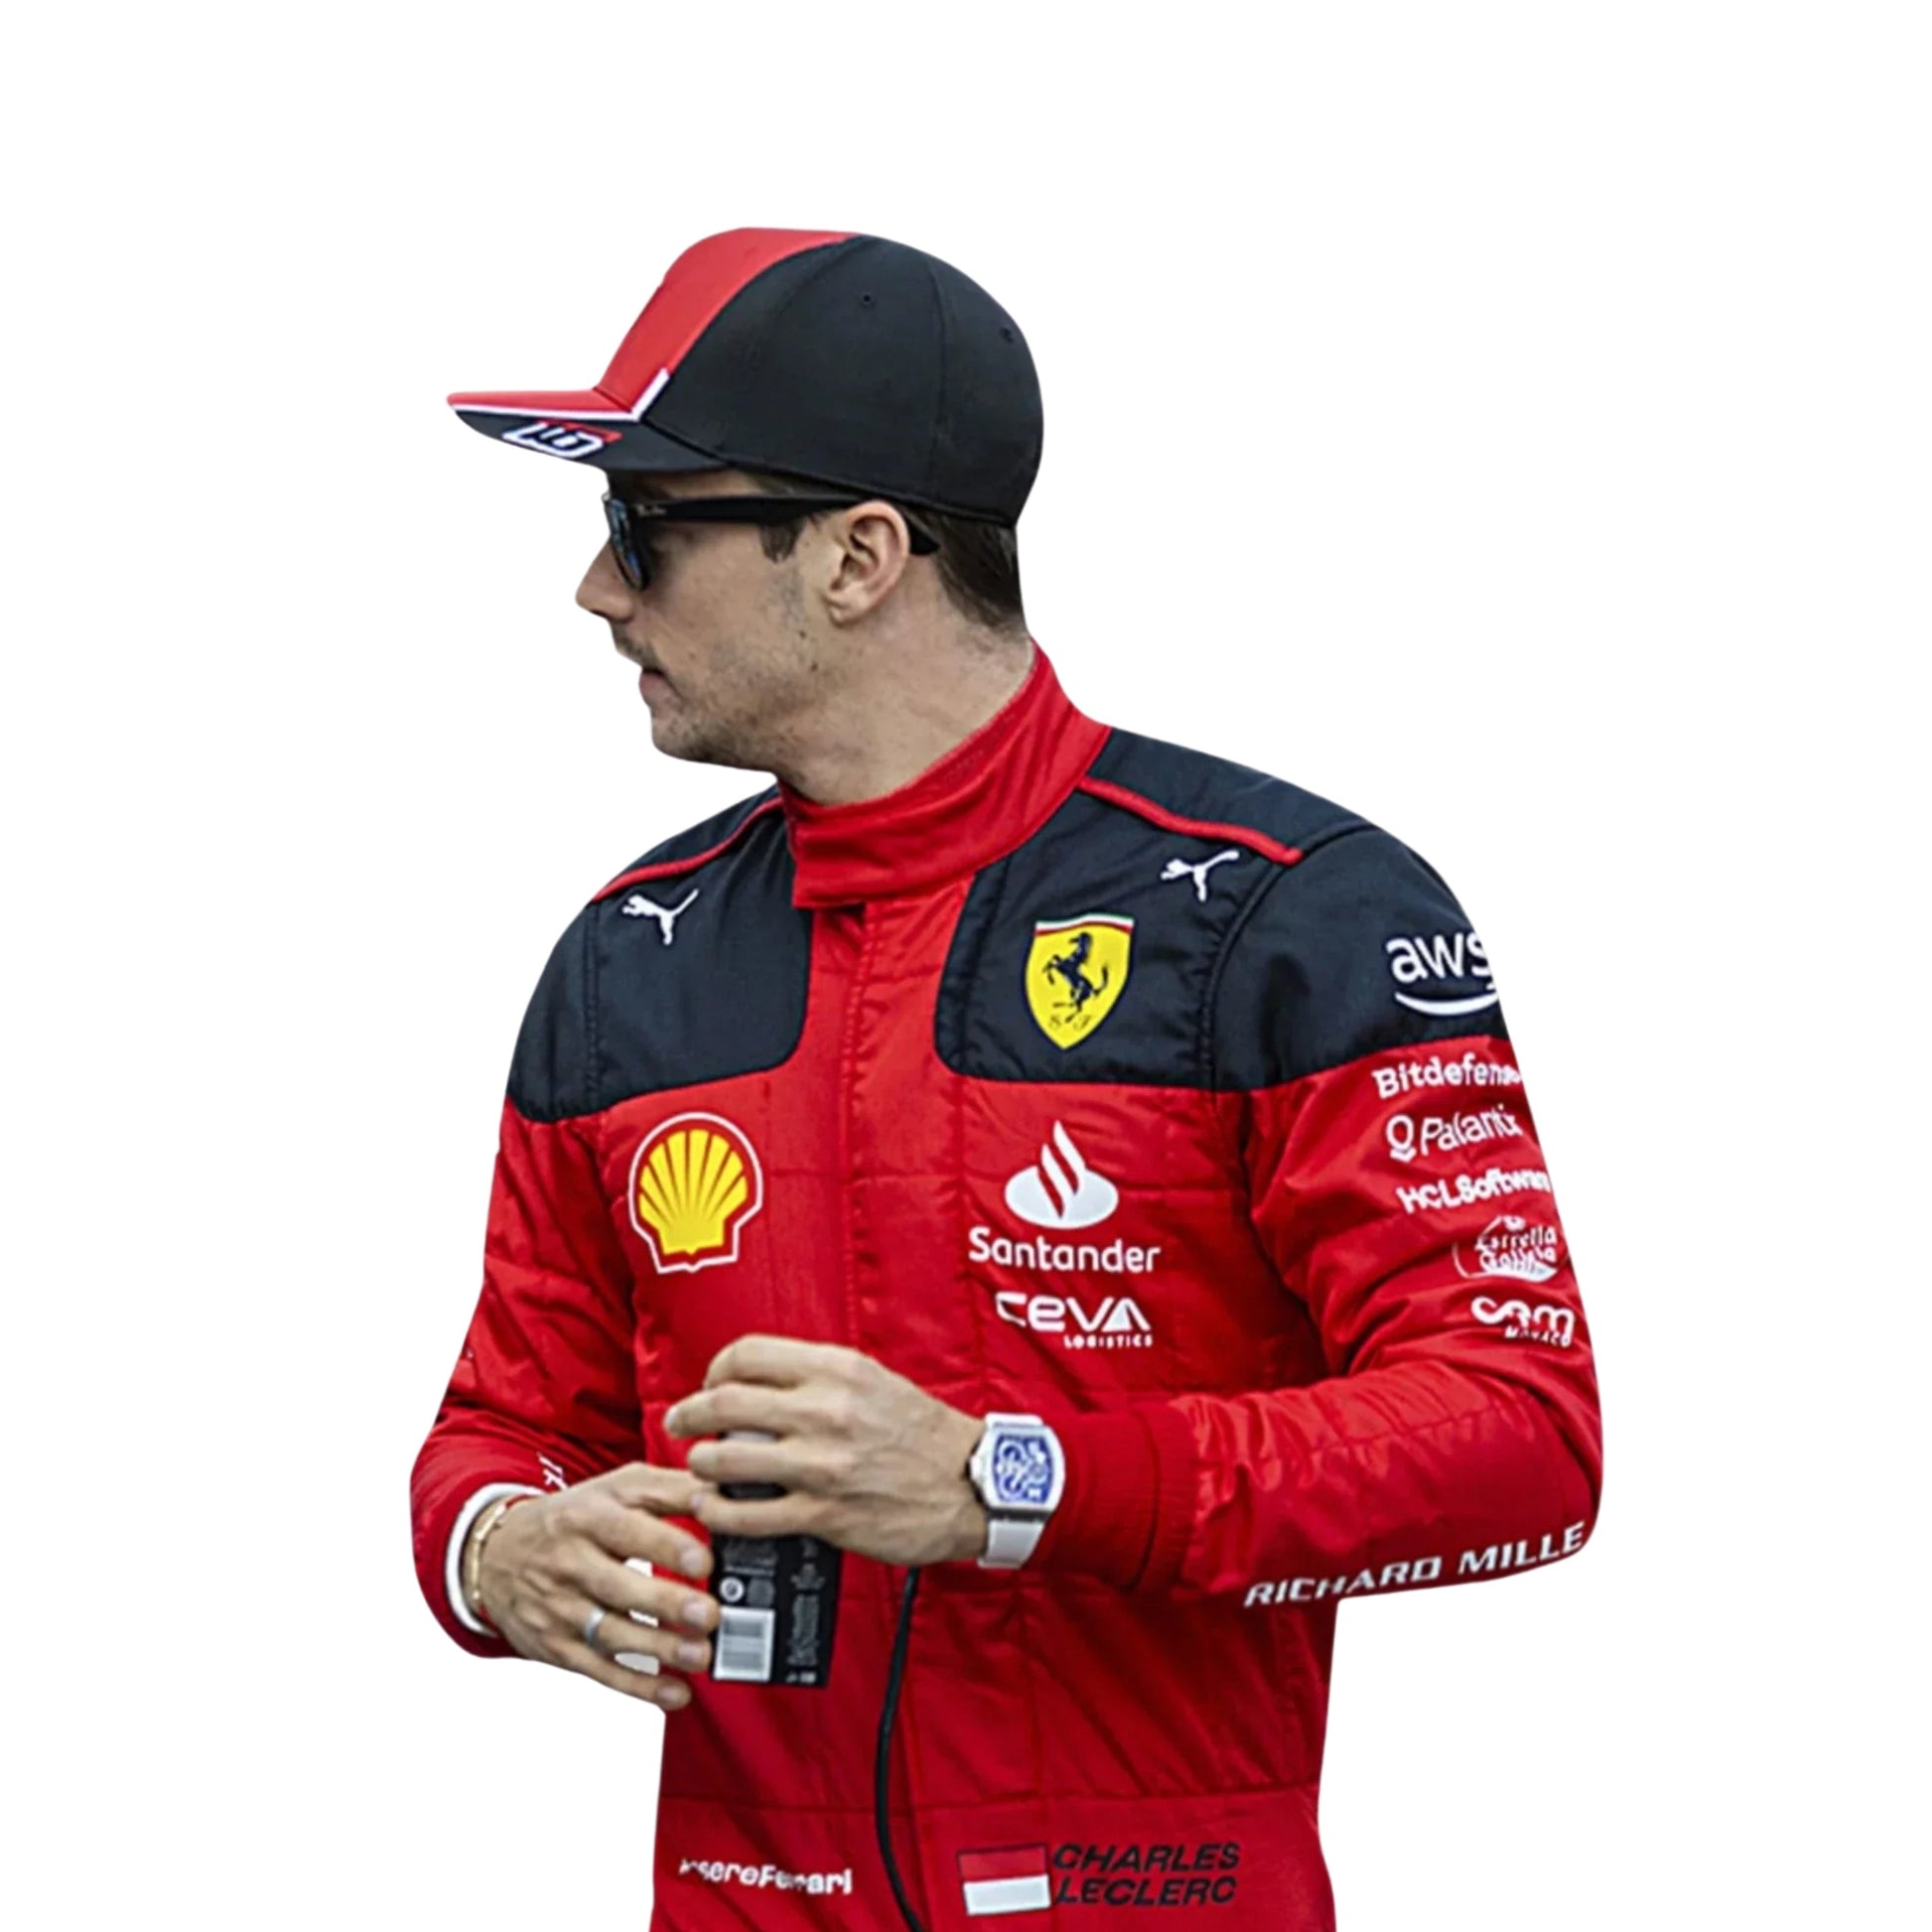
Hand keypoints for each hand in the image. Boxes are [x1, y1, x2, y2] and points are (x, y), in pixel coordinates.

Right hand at [471, 1463, 718, 1709]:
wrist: (497, 1555)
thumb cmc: (575, 1517)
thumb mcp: (617, 1488)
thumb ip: (672, 1489)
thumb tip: (723, 1498)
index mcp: (588, 1517)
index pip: (628, 1530)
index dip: (666, 1546)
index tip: (704, 1561)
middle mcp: (571, 1564)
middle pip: (618, 1587)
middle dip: (665, 1604)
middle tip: (708, 1615)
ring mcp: (562, 1610)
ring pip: (611, 1634)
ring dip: (658, 1650)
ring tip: (701, 1655)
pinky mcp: (559, 1648)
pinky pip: (600, 1671)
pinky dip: (639, 1687)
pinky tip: (675, 1693)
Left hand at [664, 1336, 987, 1566]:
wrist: (972, 1484)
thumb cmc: (921, 1433)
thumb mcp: (873, 1382)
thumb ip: (818, 1379)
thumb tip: (759, 1384)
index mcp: (837, 1369)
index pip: (747, 1354)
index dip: (716, 1371)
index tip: (710, 1385)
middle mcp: (826, 1411)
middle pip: (725, 1403)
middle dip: (689, 1413)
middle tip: (680, 1422)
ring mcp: (823, 1464)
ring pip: (727, 1458)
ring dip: (700, 1463)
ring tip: (698, 1467)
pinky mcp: (825, 1513)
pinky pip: (749, 1513)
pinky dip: (719, 1511)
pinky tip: (714, 1508)